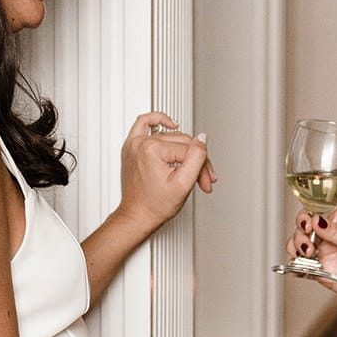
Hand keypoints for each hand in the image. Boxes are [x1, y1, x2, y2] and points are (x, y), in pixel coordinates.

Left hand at [116, 112, 213, 235]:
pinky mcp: (132, 146)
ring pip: (171, 138)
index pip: (189, 150)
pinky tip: (171, 124)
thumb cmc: (154, 206)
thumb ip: (197, 157)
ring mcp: (134, 144)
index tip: (205, 182)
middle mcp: (140, 143)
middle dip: (195, 162)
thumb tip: (202, 137)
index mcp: (152, 149)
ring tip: (189, 168)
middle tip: (201, 181)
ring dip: (183, 151)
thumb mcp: (184, 184)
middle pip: (181, 142)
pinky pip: (144, 124)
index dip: (201, 167)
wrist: (137, 216)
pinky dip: (158, 120)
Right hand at [284, 208, 336, 307]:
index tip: (308, 227)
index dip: (307, 219)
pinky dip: (296, 268)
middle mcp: (330, 236)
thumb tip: (318, 220)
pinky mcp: (322, 272)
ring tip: (305, 256)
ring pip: (299, 248)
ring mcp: (325, 253)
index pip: (316, 214)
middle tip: (307, 246)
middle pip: (303, 230)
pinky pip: (303, 268)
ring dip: (295, 250)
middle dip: (300, 236)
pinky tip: (299, 269)